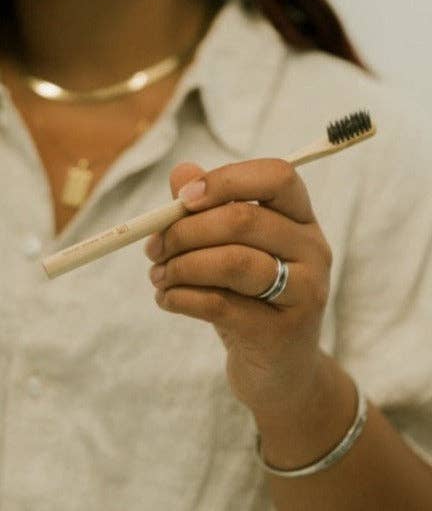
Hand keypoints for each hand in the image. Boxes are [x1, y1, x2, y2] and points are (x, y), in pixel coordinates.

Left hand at [144, 159, 331, 422]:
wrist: (280, 371)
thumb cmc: (252, 302)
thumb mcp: (234, 252)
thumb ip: (208, 210)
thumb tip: (182, 172)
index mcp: (301, 221)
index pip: (277, 176)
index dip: (226, 180)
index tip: (183, 199)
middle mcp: (312, 251)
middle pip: (243, 220)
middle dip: (184, 231)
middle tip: (154, 248)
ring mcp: (303, 293)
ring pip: (232, 262)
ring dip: (180, 266)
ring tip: (158, 276)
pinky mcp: (281, 332)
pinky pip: (220, 304)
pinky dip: (181, 298)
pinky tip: (166, 299)